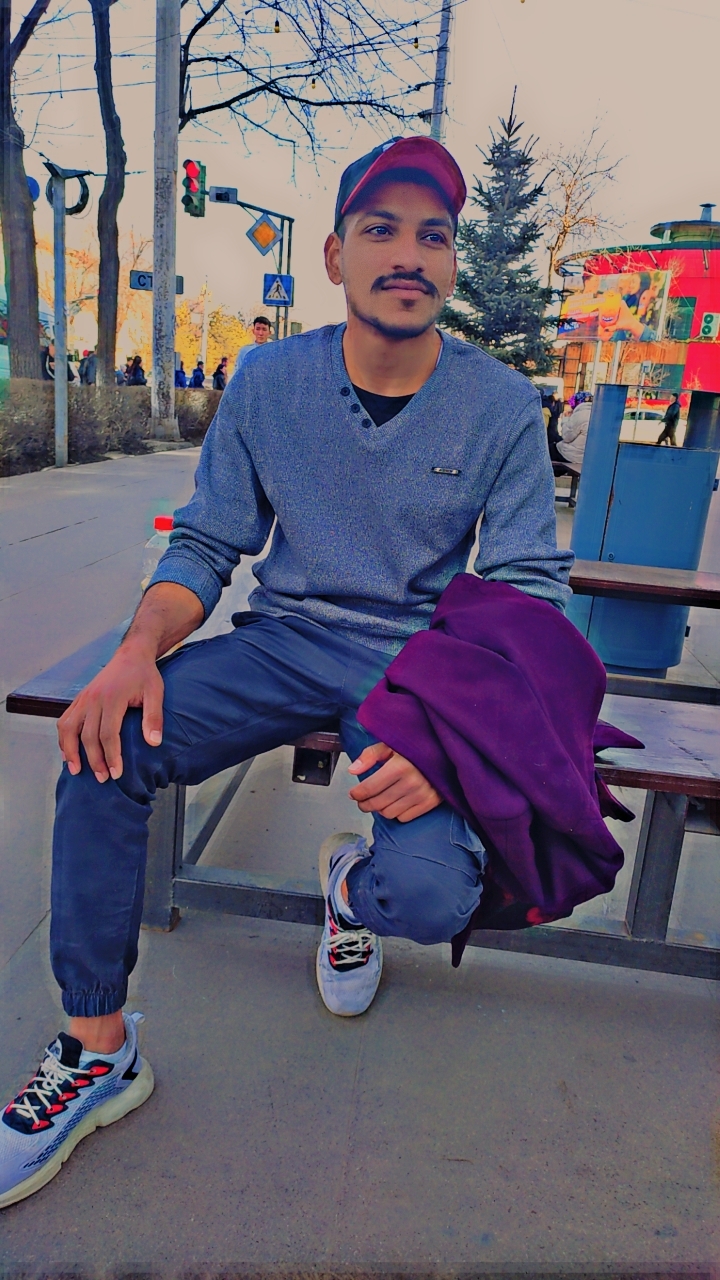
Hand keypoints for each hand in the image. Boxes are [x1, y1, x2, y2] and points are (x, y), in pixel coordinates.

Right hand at [57, 643, 164, 783]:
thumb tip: (154, 743)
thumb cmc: (145, 675)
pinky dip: (63, 738)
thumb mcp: (156, 692)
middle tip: (103, 779)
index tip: (116, 774)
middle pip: (87, 736)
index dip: (111, 756)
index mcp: (112, 697)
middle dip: (94, 760)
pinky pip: (65, 721)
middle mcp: (93, 698)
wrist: (131, 654)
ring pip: (68, 728)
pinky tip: (68, 753)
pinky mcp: (79, 699)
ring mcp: (83, 698)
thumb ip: (154, 717)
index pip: (107, 734)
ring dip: (70, 751)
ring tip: (76, 771)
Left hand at [348, 741, 441, 822]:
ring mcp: (422, 794)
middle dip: (364, 803)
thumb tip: (352, 770)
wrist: (444, 751)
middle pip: (377, 803)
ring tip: (378, 800)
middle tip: (361, 800)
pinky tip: (395, 802)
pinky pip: (404, 817)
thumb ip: (370, 755)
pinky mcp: (430, 802)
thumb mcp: (390, 744)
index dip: (357, 793)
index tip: (353, 793)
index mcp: (399, 766)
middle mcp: (411, 783)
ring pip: (388, 813)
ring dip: (380, 809)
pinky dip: (396, 812)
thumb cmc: (414, 747)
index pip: (369, 788)